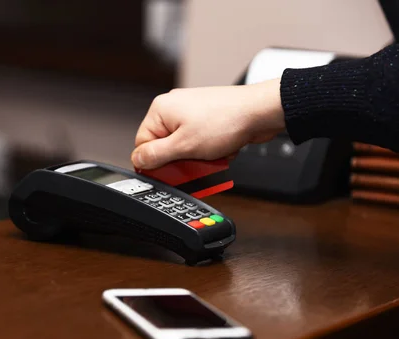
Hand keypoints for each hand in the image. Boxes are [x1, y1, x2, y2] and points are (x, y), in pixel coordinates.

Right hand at [131, 78, 284, 169]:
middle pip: (164, 147)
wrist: (260, 112)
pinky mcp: (207, 118)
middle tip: (194, 163)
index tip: (170, 170)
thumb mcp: (184, 146)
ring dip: (197, 157)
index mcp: (161, 110)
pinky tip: (219, 150)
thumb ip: (156, 155)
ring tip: (211, 155)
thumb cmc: (226, 120)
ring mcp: (191, 113)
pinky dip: (208, 151)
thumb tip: (137, 160)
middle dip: (181, 159)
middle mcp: (173, 108)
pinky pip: (198, 143)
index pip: (142, 144)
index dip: (155, 162)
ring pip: (183, 147)